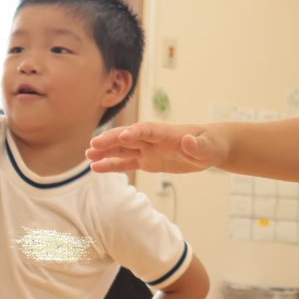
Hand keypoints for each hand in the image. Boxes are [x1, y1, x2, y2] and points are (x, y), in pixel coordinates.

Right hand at [87, 122, 226, 173]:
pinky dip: (113, 165)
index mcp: (167, 133)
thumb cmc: (211, 145)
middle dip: (112, 140)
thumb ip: (198, 146)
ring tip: (88, 155)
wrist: (210, 148)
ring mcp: (149, 149)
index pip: (148, 130)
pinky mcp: (149, 161)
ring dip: (106, 151)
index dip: (135, 132)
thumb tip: (188, 141)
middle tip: (93, 144)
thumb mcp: (209, 148)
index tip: (122, 136)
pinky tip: (97, 167)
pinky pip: (128, 162)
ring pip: (124, 149)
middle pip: (129, 137)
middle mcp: (154, 139)